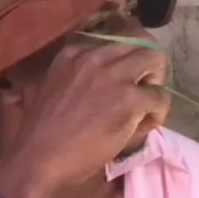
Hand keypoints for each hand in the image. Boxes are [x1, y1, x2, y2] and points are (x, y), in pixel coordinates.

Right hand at [0, 37, 169, 197]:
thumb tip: (109, 83)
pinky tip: (145, 125)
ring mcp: (113, 75)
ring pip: (155, 58)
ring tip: (147, 106)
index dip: (125, 59)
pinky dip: (158, 112)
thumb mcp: (54, 87)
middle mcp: (94, 56)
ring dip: (157, 82)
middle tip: (143, 90)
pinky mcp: (128, 98)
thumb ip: (78, 76)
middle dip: (147, 65)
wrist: (39, 159)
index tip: (125, 79)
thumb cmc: (42, 133)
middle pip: (139, 41)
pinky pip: (160, 96)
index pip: (114, 38)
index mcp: (73, 53)